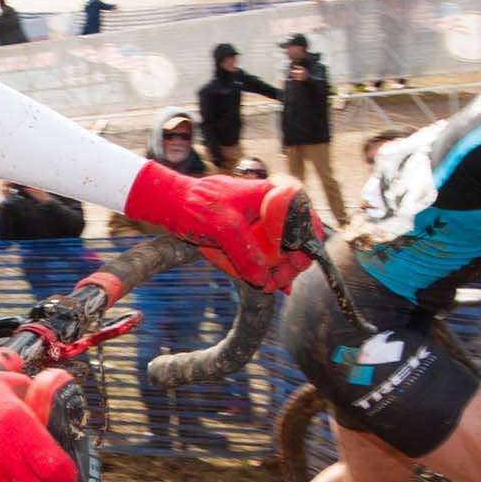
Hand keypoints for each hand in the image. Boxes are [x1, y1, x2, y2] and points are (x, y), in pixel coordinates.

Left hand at [121, 166, 318, 290]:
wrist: (171, 204)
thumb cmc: (196, 205)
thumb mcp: (224, 229)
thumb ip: (245, 254)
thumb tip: (263, 281)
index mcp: (271, 195)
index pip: (305, 218)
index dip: (308, 242)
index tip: (298, 263)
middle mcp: (270, 209)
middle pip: (296, 238)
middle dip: (293, 262)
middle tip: (281, 281)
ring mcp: (259, 223)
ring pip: (281, 249)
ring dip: (281, 269)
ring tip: (274, 286)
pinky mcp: (248, 235)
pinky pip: (265, 253)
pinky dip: (269, 268)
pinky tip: (272, 284)